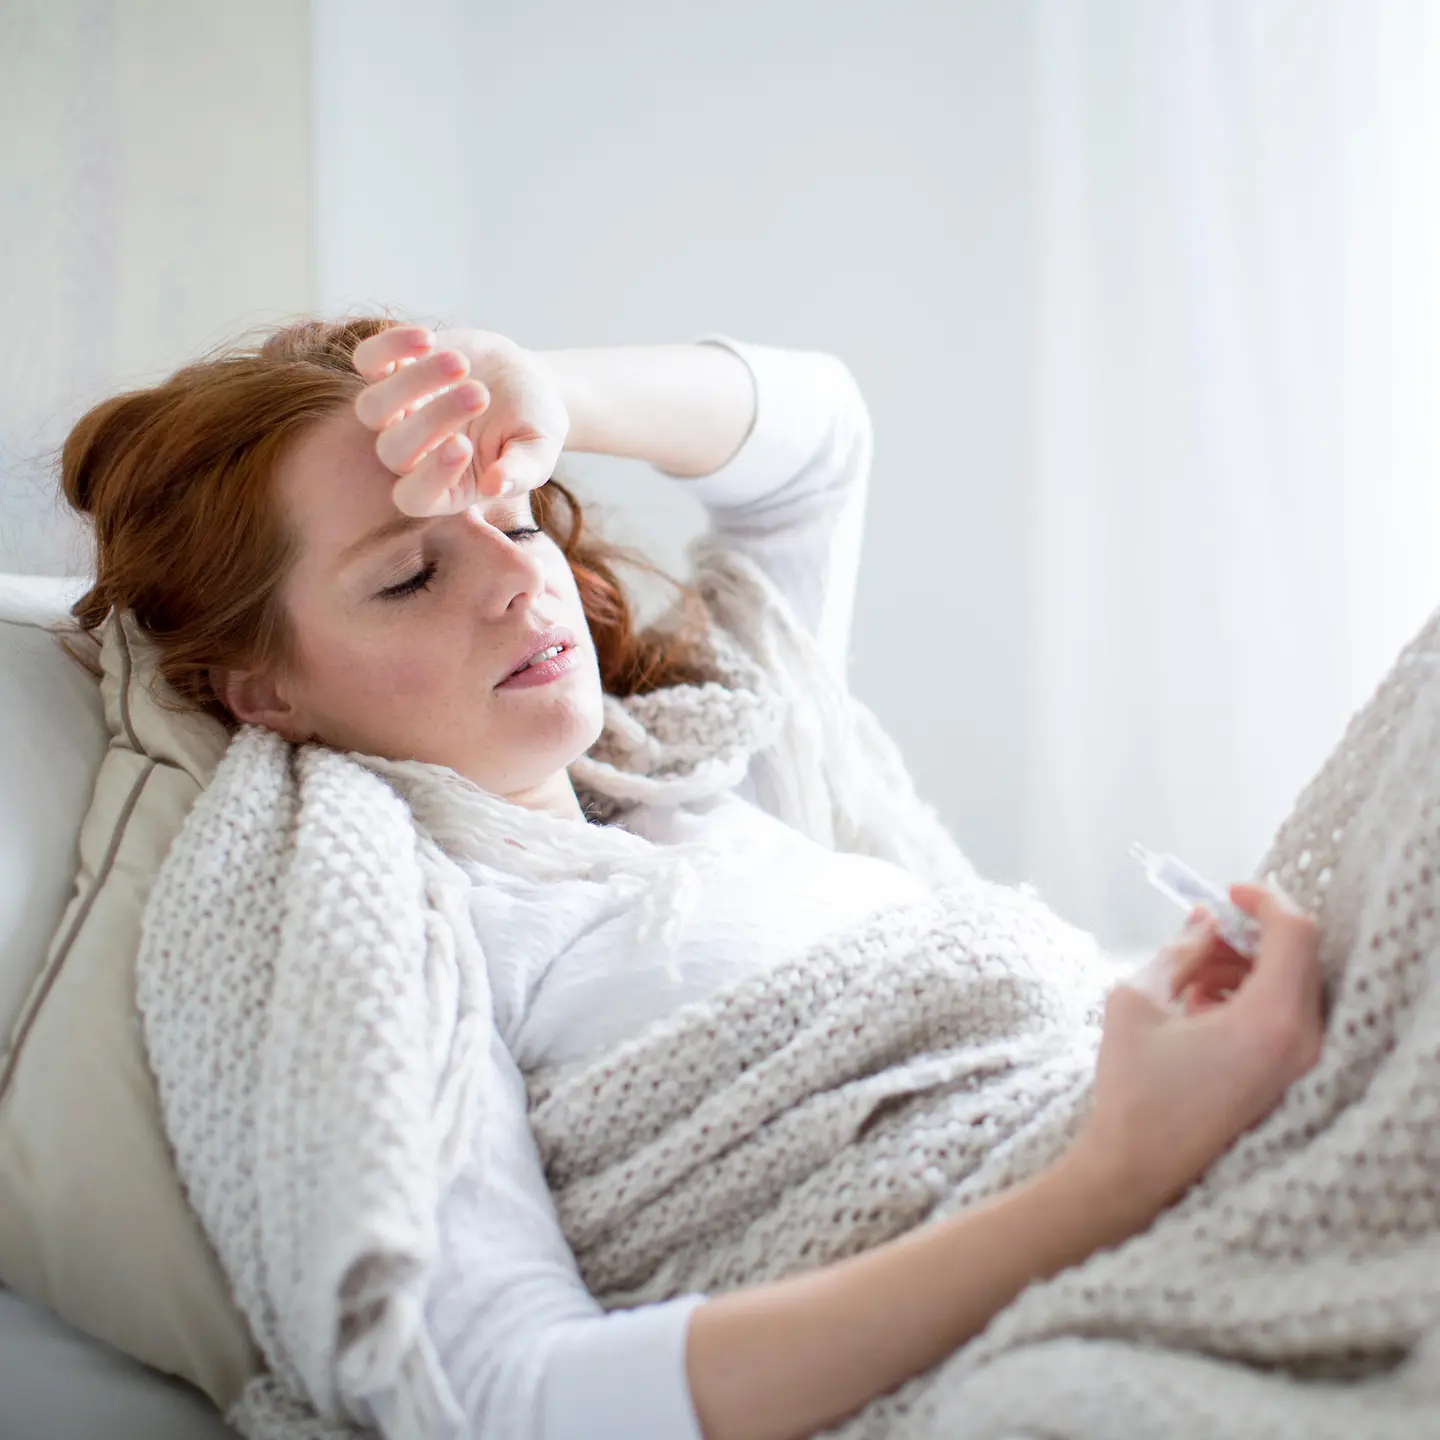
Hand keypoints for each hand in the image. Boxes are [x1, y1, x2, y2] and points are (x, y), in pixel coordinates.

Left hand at [352, 324, 569, 516]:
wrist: (522, 379)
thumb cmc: (532, 424)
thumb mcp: (539, 450)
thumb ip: (521, 472)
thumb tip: (497, 487)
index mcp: (447, 487)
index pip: (415, 497)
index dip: (429, 476)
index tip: (464, 445)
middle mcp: (413, 456)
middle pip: (392, 451)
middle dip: (433, 419)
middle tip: (481, 395)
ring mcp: (396, 413)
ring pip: (372, 408)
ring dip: (413, 382)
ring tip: (461, 362)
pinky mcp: (390, 371)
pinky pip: (367, 361)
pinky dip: (389, 347)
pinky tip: (429, 339)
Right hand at [1071, 883, 1323, 1218]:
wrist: (1138, 1167)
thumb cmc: (1134, 1086)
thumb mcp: (1139, 999)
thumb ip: (1179, 950)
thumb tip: (1205, 919)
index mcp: (1270, 1020)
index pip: (1296, 932)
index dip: (1264, 899)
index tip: (1226, 892)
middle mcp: (1301, 1042)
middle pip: (1297, 957)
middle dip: (1248, 935)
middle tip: (1200, 934)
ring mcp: (1299, 1065)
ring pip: (1290, 985)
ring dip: (1245, 966)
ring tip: (1190, 980)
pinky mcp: (1287, 1078)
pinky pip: (1284, 1015)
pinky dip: (1249, 996)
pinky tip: (1200, 1009)